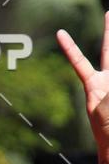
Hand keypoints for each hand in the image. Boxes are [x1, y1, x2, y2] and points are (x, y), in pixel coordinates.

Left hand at [57, 12, 108, 163]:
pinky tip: (108, 97)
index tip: (59, 33)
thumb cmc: (105, 130)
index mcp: (93, 85)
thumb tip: (107, 85)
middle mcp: (106, 80)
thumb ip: (104, 94)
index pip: (80, 61)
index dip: (70, 48)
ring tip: (108, 44)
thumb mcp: (101, 110)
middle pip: (108, 51)